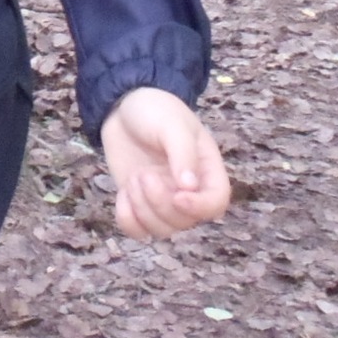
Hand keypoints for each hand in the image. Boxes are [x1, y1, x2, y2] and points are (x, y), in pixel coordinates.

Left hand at [99, 88, 230, 240]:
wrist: (122, 107)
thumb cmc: (155, 110)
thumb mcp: (172, 124)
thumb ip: (183, 153)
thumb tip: (189, 187)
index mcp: (207, 169)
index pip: (216, 203)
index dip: (200, 207)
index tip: (178, 195)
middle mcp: (189, 190)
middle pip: (185, 221)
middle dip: (160, 203)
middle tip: (144, 174)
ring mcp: (163, 199)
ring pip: (162, 229)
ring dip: (142, 208)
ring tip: (134, 178)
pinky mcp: (139, 203)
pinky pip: (137, 230)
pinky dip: (128, 218)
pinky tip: (123, 192)